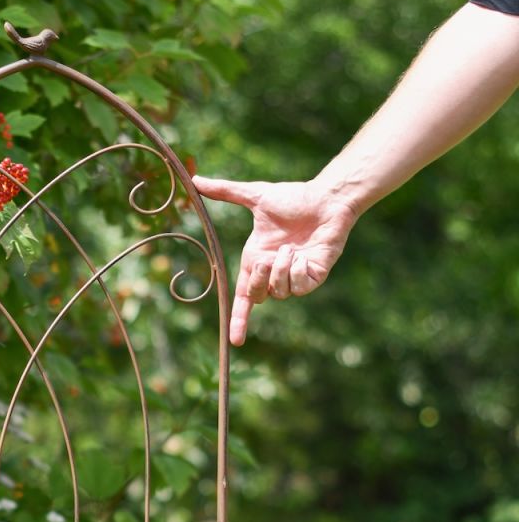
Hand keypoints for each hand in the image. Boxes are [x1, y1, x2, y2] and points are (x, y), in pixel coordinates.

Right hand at [191, 176, 358, 344]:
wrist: (326, 198)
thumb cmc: (294, 198)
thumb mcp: (256, 196)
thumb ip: (226, 192)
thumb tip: (196, 180)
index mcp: (257, 260)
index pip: (244, 297)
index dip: (239, 320)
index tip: (235, 341)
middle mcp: (273, 272)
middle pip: (257, 297)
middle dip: (258, 281)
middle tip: (266, 259)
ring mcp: (294, 276)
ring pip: (278, 292)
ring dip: (281, 270)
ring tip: (291, 248)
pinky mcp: (314, 277)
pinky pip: (298, 288)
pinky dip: (296, 272)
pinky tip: (303, 255)